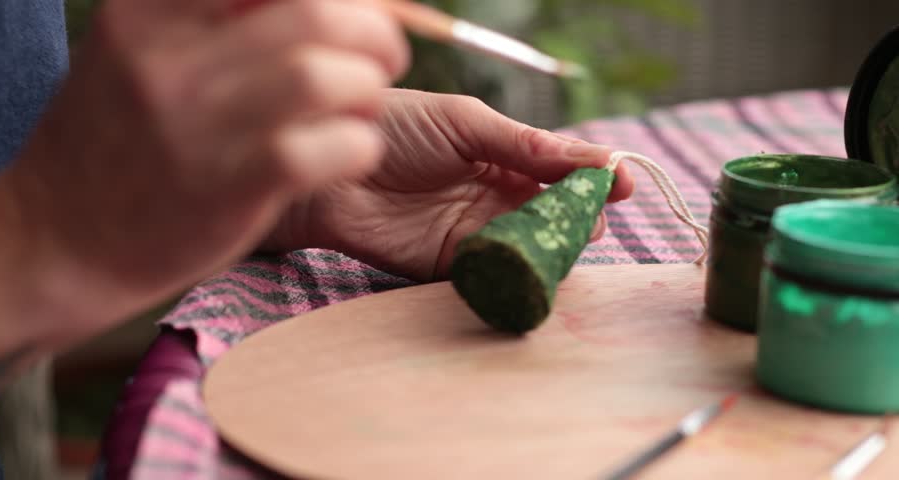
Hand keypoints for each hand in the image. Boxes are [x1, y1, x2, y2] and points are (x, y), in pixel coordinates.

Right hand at [0, 0, 408, 350]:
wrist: (59, 236)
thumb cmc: (123, 140)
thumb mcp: (144, 52)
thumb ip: (219, 18)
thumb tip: (325, 10)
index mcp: (151, 7)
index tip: (357, 11)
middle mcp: (169, 55)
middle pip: (313, 13)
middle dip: (372, 33)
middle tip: (383, 57)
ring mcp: (198, 123)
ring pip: (324, 78)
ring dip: (367, 91)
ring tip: (362, 109)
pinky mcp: (230, 187)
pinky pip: (330, 147)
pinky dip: (359, 145)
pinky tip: (351, 153)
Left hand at [264, 89, 634, 280]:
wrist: (328, 169)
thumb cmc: (392, 128)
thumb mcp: (464, 122)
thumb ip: (523, 144)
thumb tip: (593, 159)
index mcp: (503, 154)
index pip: (561, 169)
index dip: (593, 176)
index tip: (621, 182)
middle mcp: (495, 195)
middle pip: (555, 213)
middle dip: (580, 216)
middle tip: (591, 218)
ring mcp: (476, 232)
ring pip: (534, 245)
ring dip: (556, 246)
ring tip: (567, 240)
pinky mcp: (451, 265)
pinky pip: (498, 271)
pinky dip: (520, 270)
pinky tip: (534, 264)